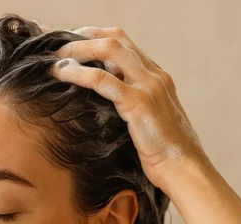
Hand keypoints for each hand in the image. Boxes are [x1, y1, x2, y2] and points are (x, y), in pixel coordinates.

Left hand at [50, 26, 208, 187]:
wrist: (184, 170)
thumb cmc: (167, 155)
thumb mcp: (151, 123)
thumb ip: (135, 107)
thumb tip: (109, 107)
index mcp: (158, 78)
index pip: (125, 44)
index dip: (96, 38)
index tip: (73, 44)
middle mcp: (155, 76)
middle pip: (116, 38)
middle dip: (83, 36)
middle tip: (57, 44)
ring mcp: (148, 87)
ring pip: (108, 50)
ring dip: (77, 49)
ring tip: (55, 57)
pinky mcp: (138, 103)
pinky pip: (102, 79)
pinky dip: (77, 73)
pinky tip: (61, 73)